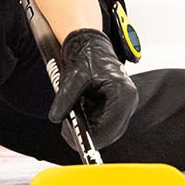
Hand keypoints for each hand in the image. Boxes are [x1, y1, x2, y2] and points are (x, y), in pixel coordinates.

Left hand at [47, 29, 138, 150]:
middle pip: (110, 134)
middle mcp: (128, 103)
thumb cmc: (86, 58)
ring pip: (106, 133)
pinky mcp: (117, 110)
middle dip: (87, 134)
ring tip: (71, 115)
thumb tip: (56, 117)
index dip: (92, 136)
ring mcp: (124, 108)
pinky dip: (89, 124)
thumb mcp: (73, 76)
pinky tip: (79, 111)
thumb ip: (65, 97)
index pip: (111, 126)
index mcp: (123, 93)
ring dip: (87, 129)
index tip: (72, 136)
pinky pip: (103, 126)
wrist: (92, 48)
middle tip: (65, 129)